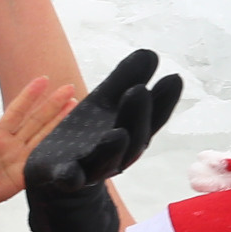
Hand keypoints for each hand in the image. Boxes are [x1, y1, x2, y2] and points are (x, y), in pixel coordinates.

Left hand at [0, 74, 80, 213]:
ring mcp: (20, 159)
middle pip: (37, 121)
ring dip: (59, 123)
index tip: (43, 79)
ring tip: (75, 107)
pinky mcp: (23, 176)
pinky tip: (69, 141)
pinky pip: (42, 162)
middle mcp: (12, 143)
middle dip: (53, 105)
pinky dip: (56, 152)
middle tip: (69, 88)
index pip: (17, 110)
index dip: (30, 95)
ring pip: (44, 137)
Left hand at [24, 48, 182, 231]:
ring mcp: (92, 167)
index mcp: (130, 131)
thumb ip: (124, 79)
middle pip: (132, 137)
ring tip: (117, 133)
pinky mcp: (65, 177)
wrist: (58, 170)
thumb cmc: (87, 131)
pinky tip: (70, 173)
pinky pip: (69, 179)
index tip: (172, 78)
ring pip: (105, 160)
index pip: (152, 117)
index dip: (164, 100)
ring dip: (111, 148)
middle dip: (136, 116)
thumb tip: (150, 53)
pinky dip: (70, 176)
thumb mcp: (105, 101)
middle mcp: (117, 152)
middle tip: (138, 91)